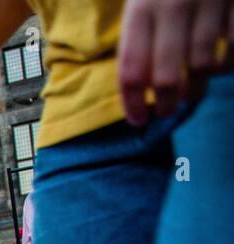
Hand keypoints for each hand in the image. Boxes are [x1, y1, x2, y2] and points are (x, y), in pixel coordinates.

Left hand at [119, 0, 233, 123]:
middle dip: (166, 103)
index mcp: (142, 5)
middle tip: (165, 112)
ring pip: (205, 64)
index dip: (132, 102)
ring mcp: (211, 0)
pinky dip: (229, 63)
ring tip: (191, 94)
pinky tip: (220, 67)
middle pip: (168, 76)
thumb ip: (136, 27)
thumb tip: (135, 77)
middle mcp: (174, 5)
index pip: (131, 69)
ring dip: (198, 87)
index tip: (137, 119)